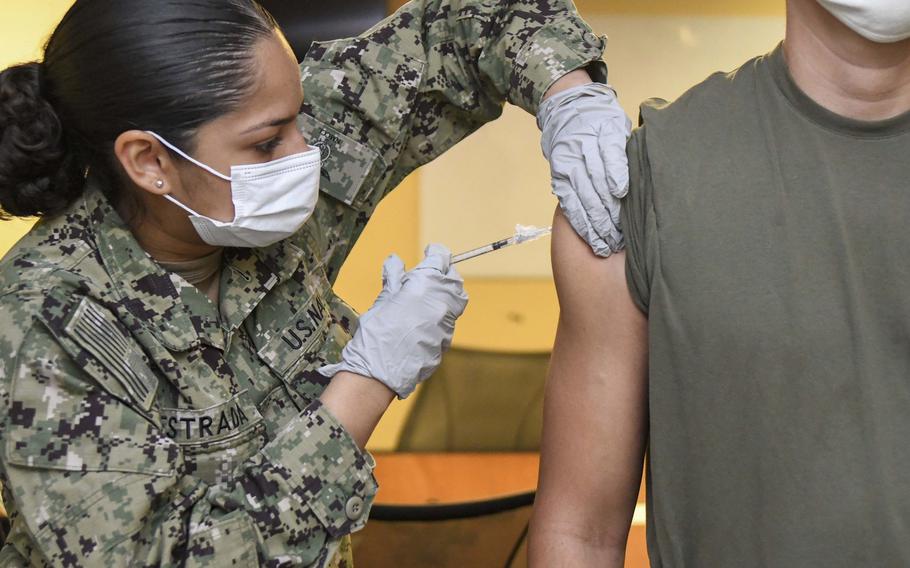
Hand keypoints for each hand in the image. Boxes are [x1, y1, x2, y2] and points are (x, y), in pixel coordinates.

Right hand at [319, 244, 468, 398]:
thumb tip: (395, 261)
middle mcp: (443, 300)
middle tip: (429, 273)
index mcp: (427, 283)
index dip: (435, 252)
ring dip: (446, 293)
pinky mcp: (447, 340)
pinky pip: (448, 321)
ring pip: (456, 300)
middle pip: (453, 278)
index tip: (429, 251)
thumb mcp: (383, 299)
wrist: (381, 371)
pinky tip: (423, 320)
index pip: (441, 258)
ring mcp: (448, 322)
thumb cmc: (377, 331)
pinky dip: (440, 315)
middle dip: (444, 272)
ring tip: (428, 295)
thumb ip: (395, 278)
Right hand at [538, 83, 632, 256]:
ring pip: (581, 199)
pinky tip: (590, 238)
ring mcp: (568, 165)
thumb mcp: (619, 125)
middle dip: (609, 213)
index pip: (610, 157)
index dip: (615, 176)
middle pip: (596, 185)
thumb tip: (639, 180)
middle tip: (622, 236)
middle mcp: (581, 149)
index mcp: (602, 132)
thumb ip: (627, 149)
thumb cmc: (603, 120)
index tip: (622, 194)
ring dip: (595, 225)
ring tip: (608, 246)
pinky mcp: (559, 177)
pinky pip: (568, 204)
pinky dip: (580, 223)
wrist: (568, 109)